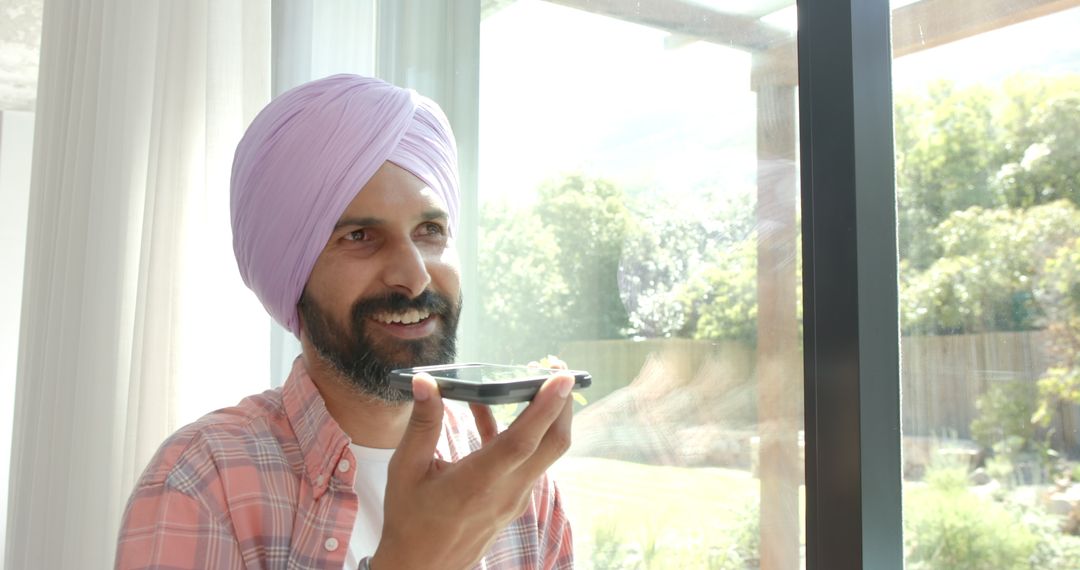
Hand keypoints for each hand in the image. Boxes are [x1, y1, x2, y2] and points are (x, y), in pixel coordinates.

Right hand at [371, 367, 574, 569]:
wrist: (420, 567)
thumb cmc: (409, 519)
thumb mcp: (406, 469)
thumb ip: (422, 424)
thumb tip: (427, 382)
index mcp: (478, 482)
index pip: (523, 440)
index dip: (546, 407)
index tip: (563, 377)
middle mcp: (506, 491)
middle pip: (552, 444)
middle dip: (562, 405)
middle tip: (557, 371)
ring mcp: (514, 498)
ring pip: (545, 452)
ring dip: (545, 417)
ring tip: (531, 382)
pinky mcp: (512, 501)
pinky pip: (526, 461)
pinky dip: (519, 433)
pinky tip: (489, 411)